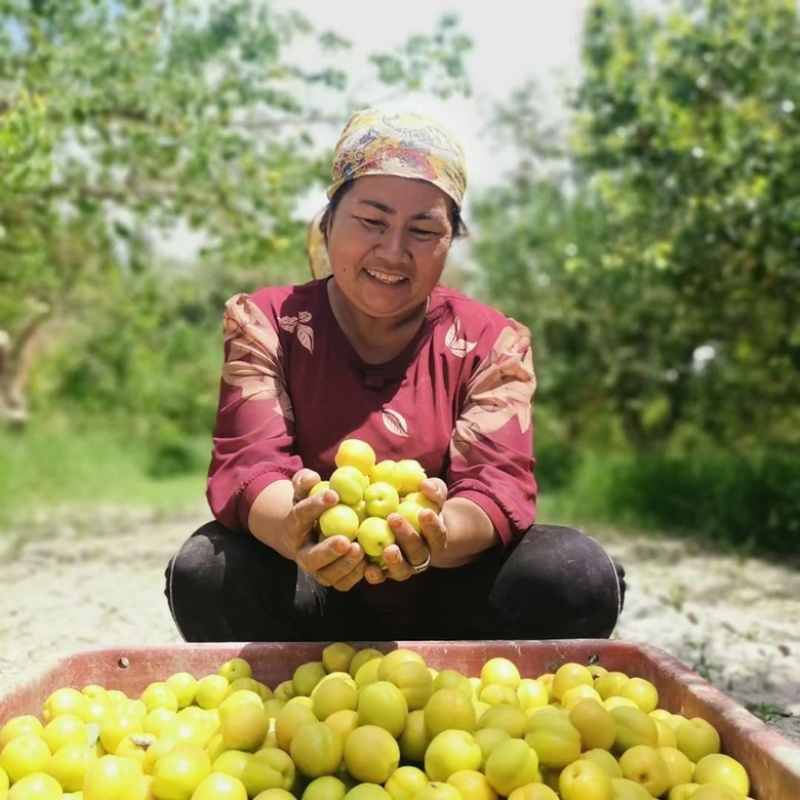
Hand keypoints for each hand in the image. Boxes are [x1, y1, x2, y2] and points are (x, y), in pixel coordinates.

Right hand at [284, 469, 366, 590]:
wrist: (312, 531)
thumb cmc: (312, 504)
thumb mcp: (305, 489)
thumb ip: (305, 481)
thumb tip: (312, 478)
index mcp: (293, 528)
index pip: (300, 517)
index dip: (314, 506)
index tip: (334, 494)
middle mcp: (302, 553)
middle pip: (310, 558)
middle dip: (328, 551)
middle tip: (346, 540)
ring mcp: (318, 569)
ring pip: (327, 576)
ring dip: (344, 566)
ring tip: (360, 550)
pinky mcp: (335, 578)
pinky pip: (343, 583)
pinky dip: (356, 576)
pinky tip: (369, 563)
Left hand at [364, 478, 447, 583]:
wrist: (408, 523)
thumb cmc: (422, 505)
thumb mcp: (433, 494)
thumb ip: (435, 490)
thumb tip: (426, 486)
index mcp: (436, 539)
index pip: (438, 535)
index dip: (432, 526)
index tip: (424, 512)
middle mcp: (422, 556)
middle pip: (418, 552)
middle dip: (407, 537)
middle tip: (394, 519)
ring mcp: (404, 566)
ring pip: (402, 570)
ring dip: (395, 561)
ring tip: (387, 549)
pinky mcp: (385, 572)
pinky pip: (381, 577)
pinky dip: (376, 575)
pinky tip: (368, 568)